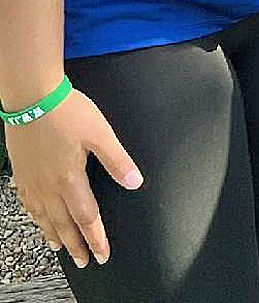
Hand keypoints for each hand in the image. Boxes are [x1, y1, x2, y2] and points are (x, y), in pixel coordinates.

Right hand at [6, 88, 142, 267]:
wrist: (32, 97)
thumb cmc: (67, 112)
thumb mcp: (100, 133)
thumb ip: (117, 160)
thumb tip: (135, 182)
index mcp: (70, 180)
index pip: (87, 218)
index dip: (96, 238)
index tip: (103, 254)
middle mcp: (49, 186)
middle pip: (64, 224)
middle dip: (76, 245)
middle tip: (84, 261)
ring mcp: (32, 181)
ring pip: (44, 218)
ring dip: (54, 235)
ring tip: (60, 248)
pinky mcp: (22, 172)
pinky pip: (28, 204)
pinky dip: (36, 217)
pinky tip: (38, 218)